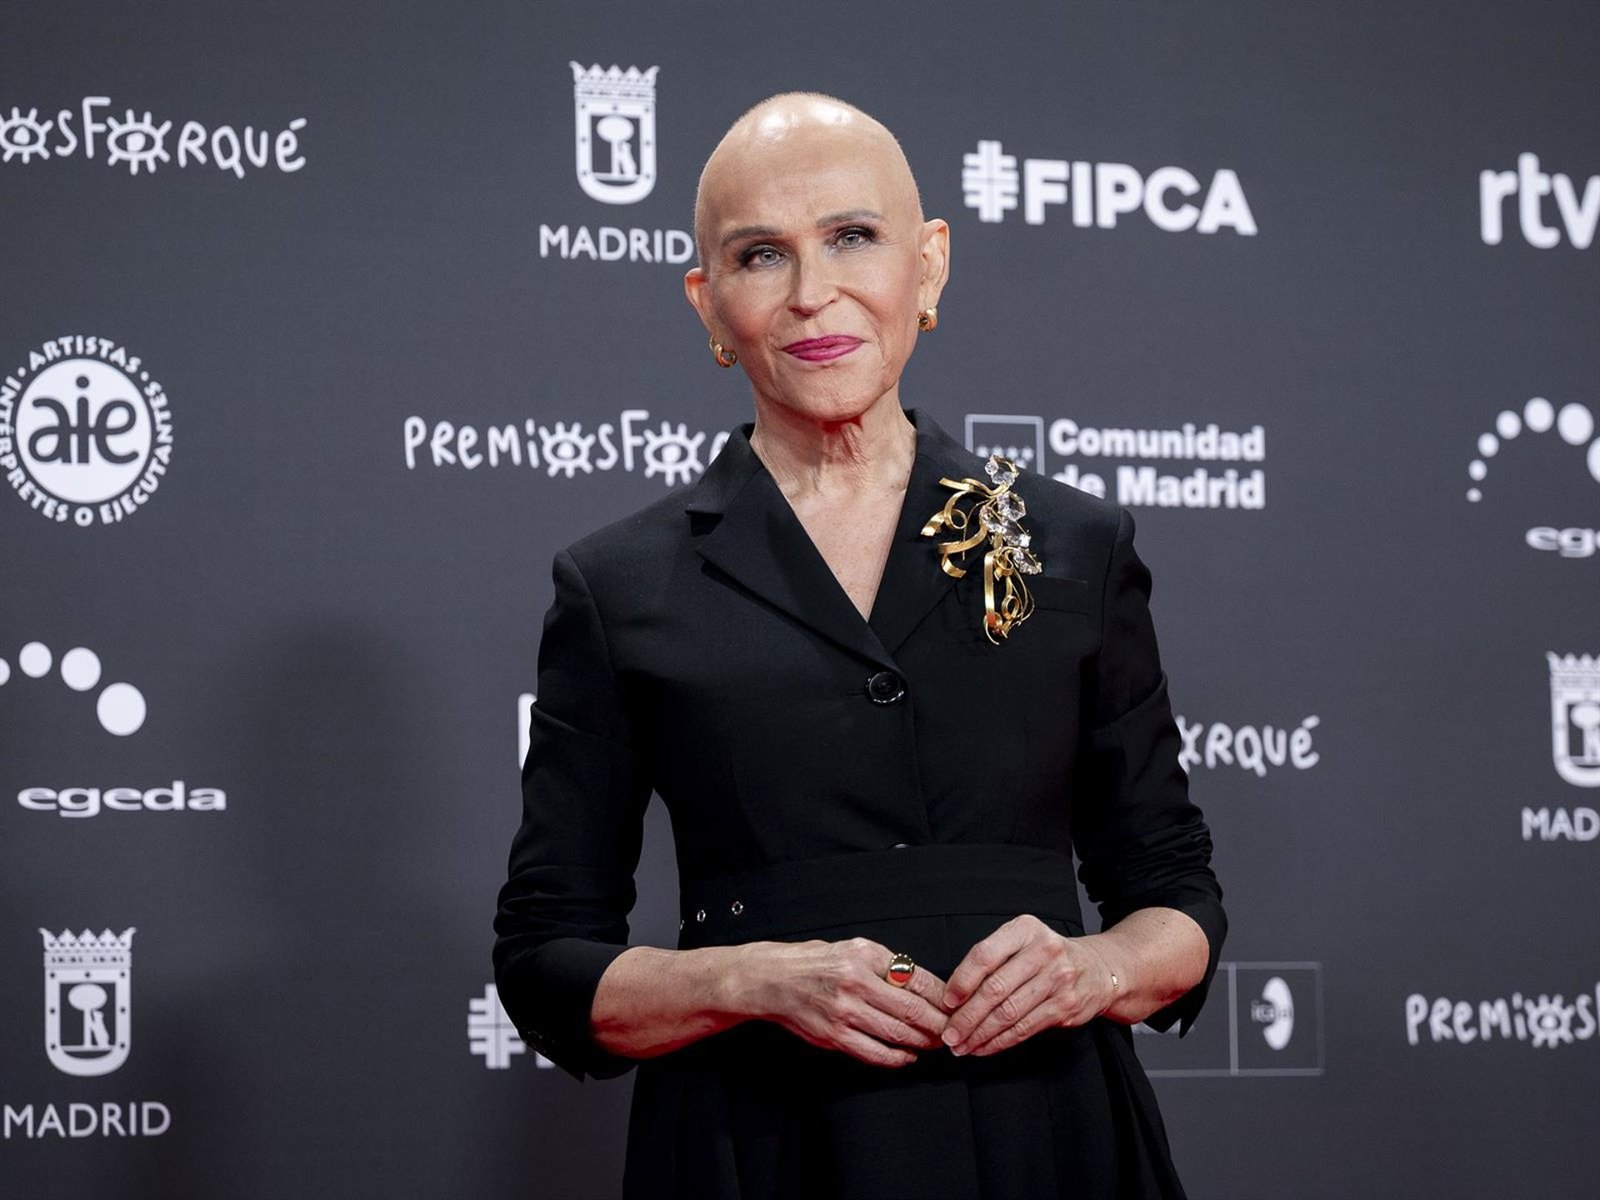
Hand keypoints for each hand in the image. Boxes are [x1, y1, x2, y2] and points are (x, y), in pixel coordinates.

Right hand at [738, 938, 950, 1067]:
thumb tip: (923, 984)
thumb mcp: (854, 950)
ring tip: (936, 1043)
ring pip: (897, 1033)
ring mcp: (845, 1012)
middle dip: (938, 1023)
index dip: (940, 995)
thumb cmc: (817, 963)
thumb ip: (886, 966)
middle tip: (953, 1029)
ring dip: (923, 1042)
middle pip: (911, 1009)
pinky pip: (874, 1052)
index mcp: (865, 957)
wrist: (774, 979)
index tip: (954, 1004)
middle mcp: (856, 982)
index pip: (916, 978)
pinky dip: (897, 1058)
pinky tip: (908, 1057)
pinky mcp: (834, 1036)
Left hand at [940, 916, 1116, 1056]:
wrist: (1098, 968)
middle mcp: (1043, 951)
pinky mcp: (1065, 1006)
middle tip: (949, 1033)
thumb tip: (954, 994)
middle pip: (995, 988)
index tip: (947, 1001)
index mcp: (1025, 929)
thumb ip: (993, 959)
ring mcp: (1058, 979)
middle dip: (967, 1016)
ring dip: (980, 1034)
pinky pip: (1025, 1028)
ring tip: (962, 1045)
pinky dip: (1000, 1041)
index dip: (962, 980)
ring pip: (1009, 1013)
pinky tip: (985, 1047)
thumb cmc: (1049, 956)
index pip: (985, 955)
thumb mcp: (1023, 941)